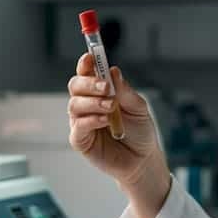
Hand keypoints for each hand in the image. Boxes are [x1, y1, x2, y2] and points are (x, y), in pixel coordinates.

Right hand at [67, 55, 170, 217]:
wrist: (143, 159)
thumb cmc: (139, 131)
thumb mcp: (139, 107)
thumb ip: (125, 91)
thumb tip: (113, 71)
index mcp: (99, 92)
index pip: (86, 73)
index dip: (85, 64)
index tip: (90, 58)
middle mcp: (87, 104)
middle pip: (75, 86)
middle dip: (88, 83)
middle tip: (106, 88)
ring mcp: (82, 122)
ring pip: (74, 104)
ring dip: (92, 102)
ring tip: (111, 107)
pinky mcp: (80, 140)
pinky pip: (78, 126)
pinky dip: (90, 120)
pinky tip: (104, 120)